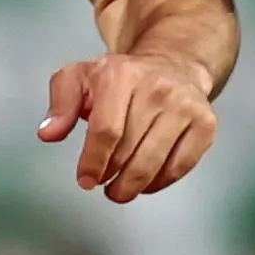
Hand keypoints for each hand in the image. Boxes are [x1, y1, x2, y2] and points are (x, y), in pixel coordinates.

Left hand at [39, 50, 219, 199]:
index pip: (106, 130)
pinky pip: (181, 166)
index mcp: (121, 75)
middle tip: (103, 184)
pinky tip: (147, 182)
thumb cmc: (121, 77)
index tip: (85, 179)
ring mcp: (185, 106)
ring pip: (155, 163)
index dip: (93, 162)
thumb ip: (60, 103)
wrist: (173, 64)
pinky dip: (161, 181)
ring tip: (121, 190)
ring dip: (134, 186)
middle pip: (129, 151)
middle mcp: (157, 88)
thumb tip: (49, 133)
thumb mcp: (80, 77)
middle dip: (112, 176)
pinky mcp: (205, 122)